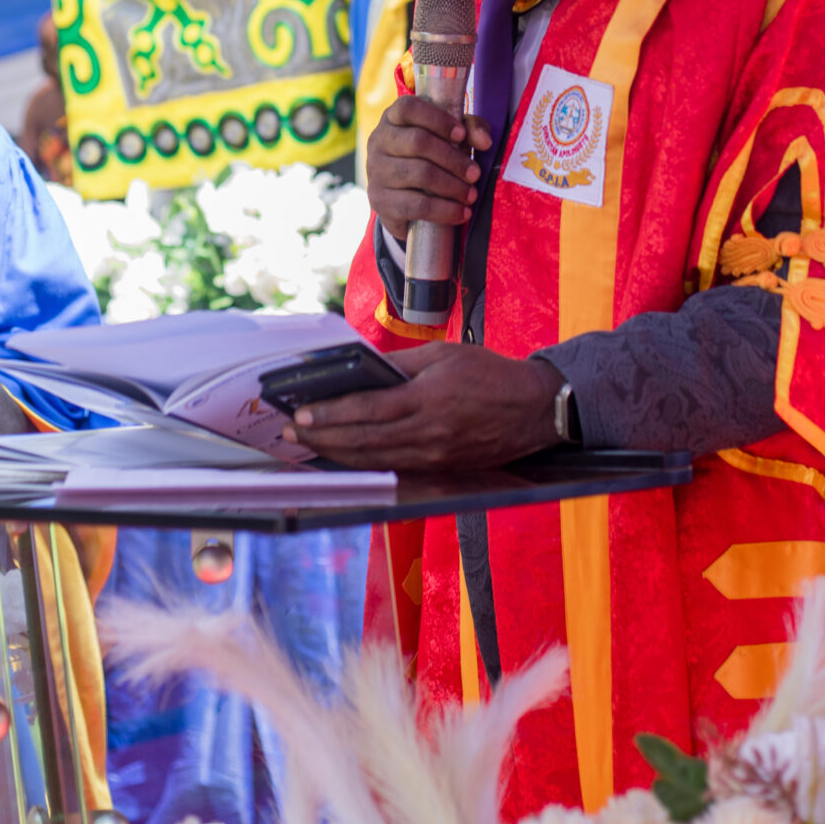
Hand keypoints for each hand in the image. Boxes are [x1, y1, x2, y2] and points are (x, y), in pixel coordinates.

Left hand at [282, 344, 560, 469]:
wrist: (534, 409)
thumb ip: (401, 364)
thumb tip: (361, 369)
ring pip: (375, 460)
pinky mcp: (441, 469)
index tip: (300, 415)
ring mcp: (434, 457)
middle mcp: (428, 434)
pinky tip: (346, 457)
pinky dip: (366, 463)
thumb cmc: (489, 373)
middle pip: (363, 442)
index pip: (367, 411)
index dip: (330, 415)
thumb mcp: (444, 354)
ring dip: (338, 454)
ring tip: (308, 446)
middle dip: (322, 439)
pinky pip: (394, 468)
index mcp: (428, 400)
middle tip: (290, 434)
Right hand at [366, 95, 492, 243]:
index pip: (408, 108)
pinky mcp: (380, 200)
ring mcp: (376, 171)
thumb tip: (485, 141)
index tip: (461, 135)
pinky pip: (416, 205)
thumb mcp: (449, 137)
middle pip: (418, 142)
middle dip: (453, 159)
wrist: (400, 199)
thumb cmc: (429, 157)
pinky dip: (444, 210)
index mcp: (393, 118)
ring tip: (471, 195)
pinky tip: (461, 213)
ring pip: (419, 174)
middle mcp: (379, 141)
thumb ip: (469, 130)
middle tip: (475, 174)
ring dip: (452, 186)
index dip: (437, 120)